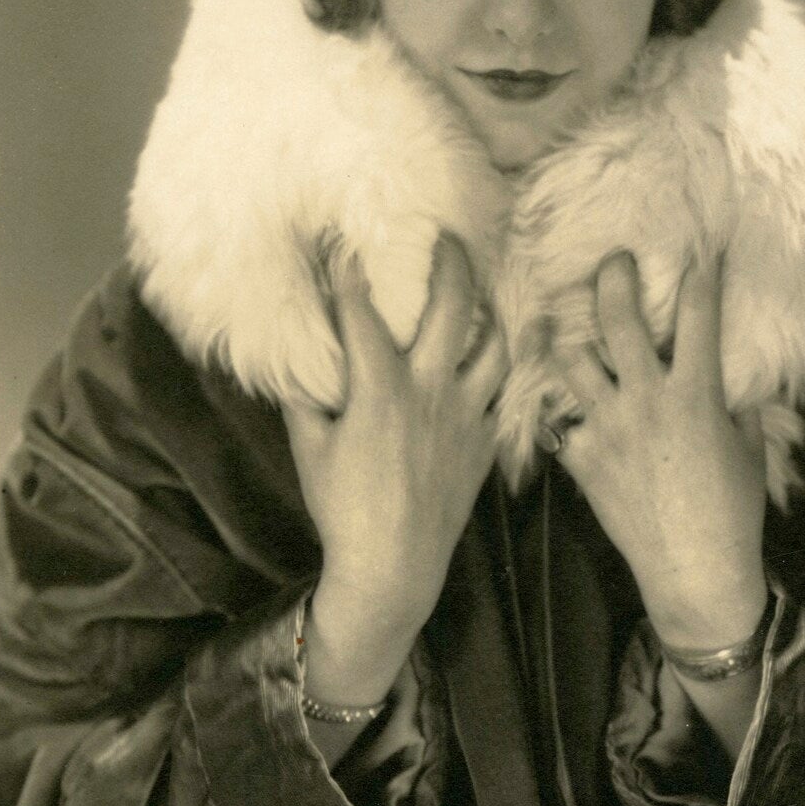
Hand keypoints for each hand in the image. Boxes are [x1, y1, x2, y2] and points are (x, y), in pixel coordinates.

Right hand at [282, 236, 506, 706]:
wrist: (394, 566)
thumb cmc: (343, 508)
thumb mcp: (310, 448)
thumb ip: (305, 399)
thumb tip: (297, 364)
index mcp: (379, 388)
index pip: (360, 312)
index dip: (348, 272)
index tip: (342, 241)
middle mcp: (430, 389)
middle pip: (452, 305)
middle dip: (451, 261)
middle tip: (448, 238)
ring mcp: (466, 414)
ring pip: (495, 343)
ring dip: (490, 312)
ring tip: (483, 297)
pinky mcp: (485, 442)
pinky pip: (506, 392)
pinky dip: (507, 368)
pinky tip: (501, 356)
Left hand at [554, 251, 767, 649]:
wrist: (694, 570)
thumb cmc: (733, 512)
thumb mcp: (748, 450)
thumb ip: (739, 410)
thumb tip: (737, 389)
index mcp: (697, 393)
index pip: (698, 316)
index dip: (700, 276)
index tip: (700, 251)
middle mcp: (646, 400)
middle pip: (618, 319)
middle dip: (613, 279)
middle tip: (612, 262)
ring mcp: (608, 428)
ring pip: (571, 361)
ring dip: (568, 340)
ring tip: (565, 326)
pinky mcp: (582, 460)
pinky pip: (555, 422)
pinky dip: (555, 411)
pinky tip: (553, 401)